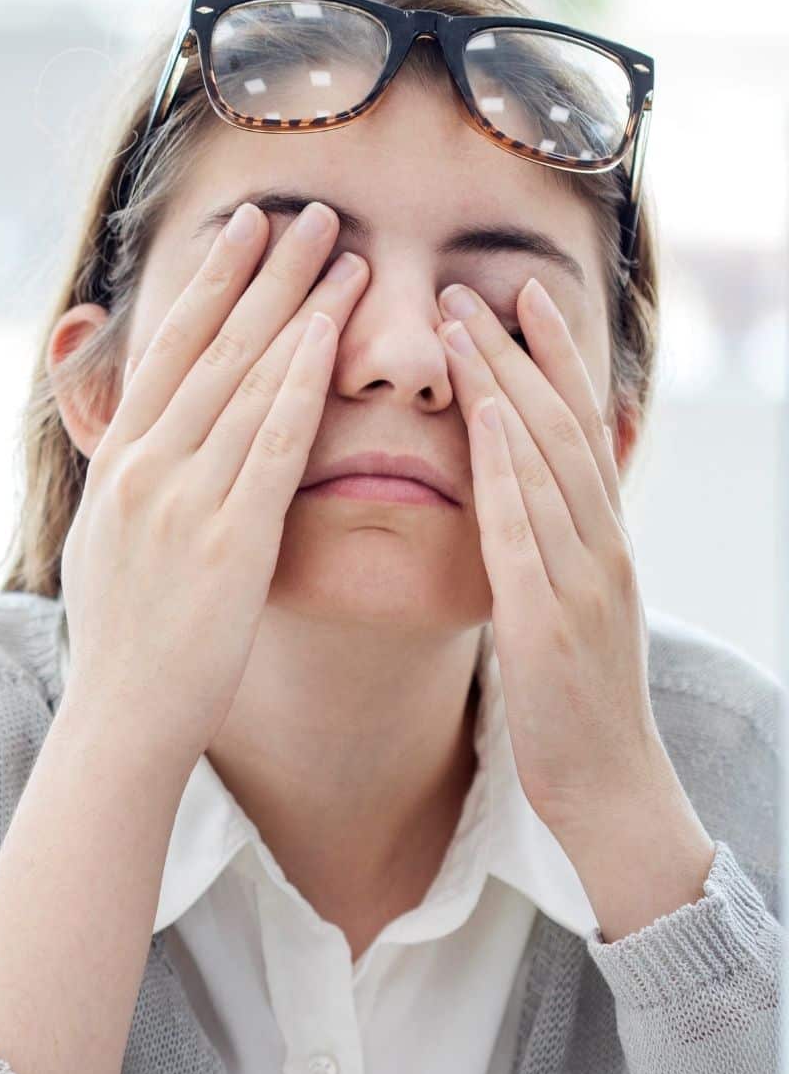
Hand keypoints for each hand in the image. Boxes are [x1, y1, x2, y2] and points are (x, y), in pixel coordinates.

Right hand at [59, 200, 368, 772]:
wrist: (122, 718)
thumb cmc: (124, 644)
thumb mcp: (103, 547)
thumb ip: (124, 482)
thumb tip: (127, 440)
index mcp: (119, 467)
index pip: (168, 355)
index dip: (209, 287)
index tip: (243, 233)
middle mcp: (145, 469)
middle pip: (210, 349)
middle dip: (260, 273)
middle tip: (305, 211)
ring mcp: (183, 501)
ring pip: (246, 381)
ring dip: (295, 308)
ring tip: (339, 250)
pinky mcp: (227, 542)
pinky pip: (272, 445)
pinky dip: (301, 382)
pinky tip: (331, 334)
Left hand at [435, 275, 670, 841]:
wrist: (610, 788)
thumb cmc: (577, 707)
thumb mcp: (573, 613)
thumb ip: (557, 552)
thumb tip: (527, 500)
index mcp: (604, 542)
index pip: (579, 429)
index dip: (552, 358)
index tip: (520, 295)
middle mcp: (601, 547)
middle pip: (562, 427)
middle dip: (520, 351)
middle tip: (474, 285)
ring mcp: (581, 582)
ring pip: (545, 463)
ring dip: (502, 388)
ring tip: (463, 327)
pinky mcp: (548, 623)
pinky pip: (524, 533)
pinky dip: (503, 472)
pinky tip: (477, 424)